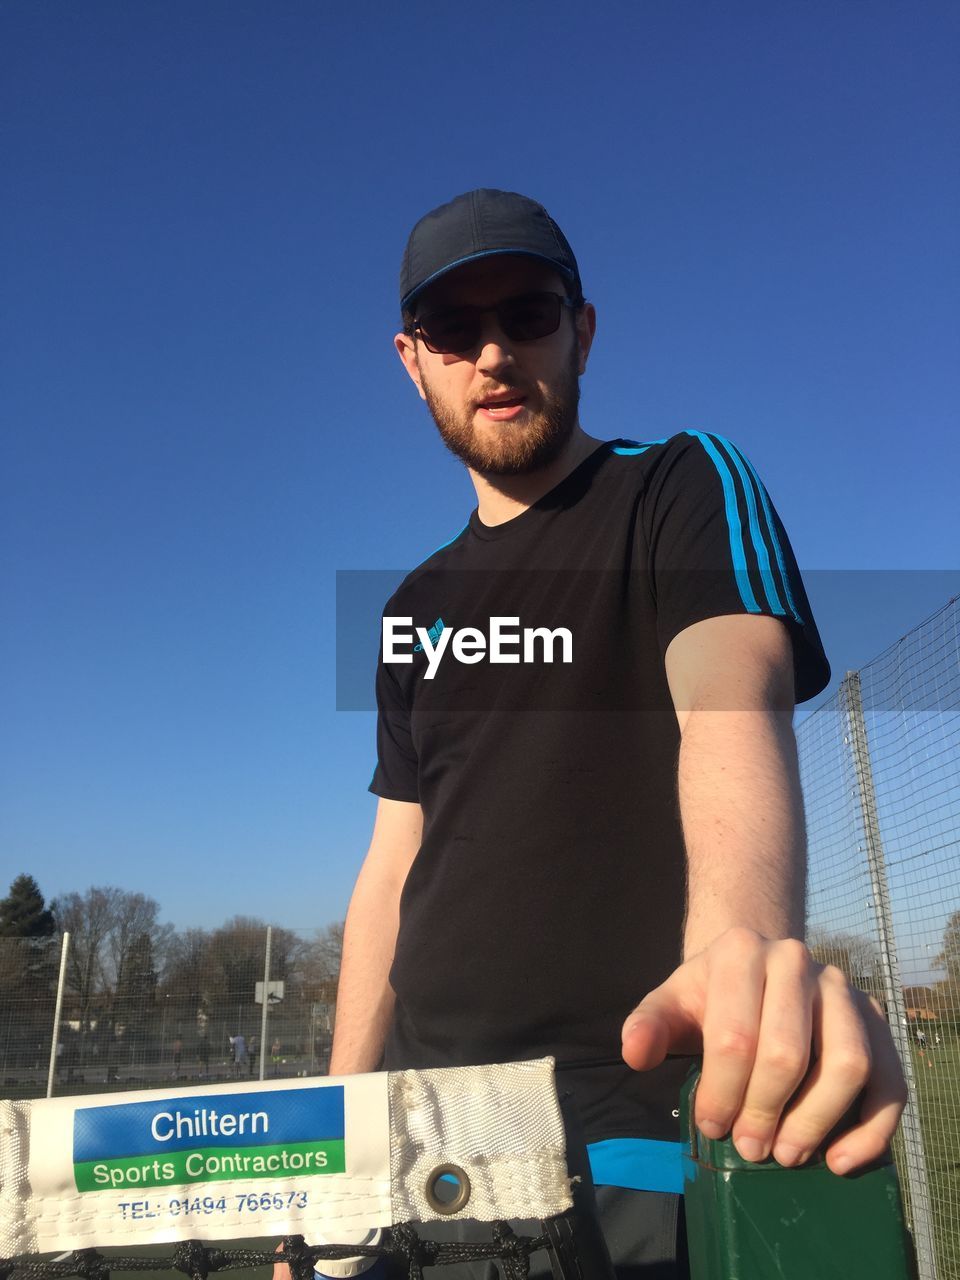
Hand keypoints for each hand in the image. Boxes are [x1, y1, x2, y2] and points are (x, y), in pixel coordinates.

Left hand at [620, 927, 906, 1173]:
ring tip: (788, 1156)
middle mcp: (797, 960)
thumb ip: (649, 1024)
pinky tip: (841, 1161)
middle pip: (789, 1053)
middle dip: (765, 1112)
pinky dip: (872, 1128)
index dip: (722, 1092)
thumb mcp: (672, 1002)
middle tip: (750, 1150)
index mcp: (741, 951)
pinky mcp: (875, 1017)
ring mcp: (842, 987)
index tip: (712, 1128)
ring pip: (847, 1064)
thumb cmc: (710, 995)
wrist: (755, 966)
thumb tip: (635, 1054)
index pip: (734, 1035)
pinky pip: (889, 1078)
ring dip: (817, 1121)